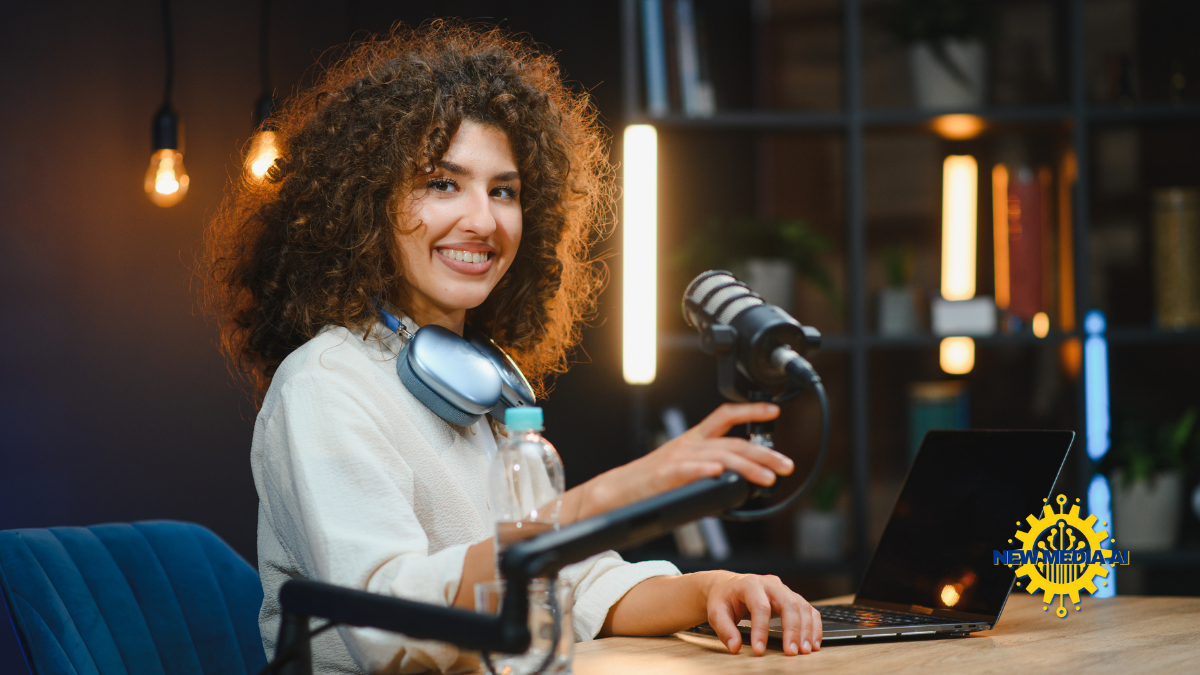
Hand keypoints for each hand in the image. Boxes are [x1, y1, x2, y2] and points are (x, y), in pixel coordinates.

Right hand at [577, 403, 792, 518]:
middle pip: (733, 442)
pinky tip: (720, 475)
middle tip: (785, 465)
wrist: (616, 492)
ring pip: (719, 457)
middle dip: (763, 453)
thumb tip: (740, 481)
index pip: (725, 416)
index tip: (774, 411)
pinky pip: (688, 470)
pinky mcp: (664, 476)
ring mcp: (677, 459)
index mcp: (694, 439)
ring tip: (768, 478)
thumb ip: (711, 470)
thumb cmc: (651, 484)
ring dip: (747, 466)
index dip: (750, 411)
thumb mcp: (686, 470)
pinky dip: (705, 471)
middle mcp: (689, 444)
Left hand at [706, 572, 821, 655]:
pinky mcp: (791, 597)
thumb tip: (735, 647)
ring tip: (805, 651)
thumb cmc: (723, 599)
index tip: (759, 650)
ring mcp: (783, 589)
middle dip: (792, 630)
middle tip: (792, 652)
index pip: (760, 606)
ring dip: (807, 630)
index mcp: (750, 584)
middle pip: (788, 603)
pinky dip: (814, 626)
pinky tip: (813, 643)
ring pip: (802, 606)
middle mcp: (770, 584)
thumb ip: (725, 630)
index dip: (761, 630)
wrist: (727, 587)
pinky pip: (808, 609)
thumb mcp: (716, 613)